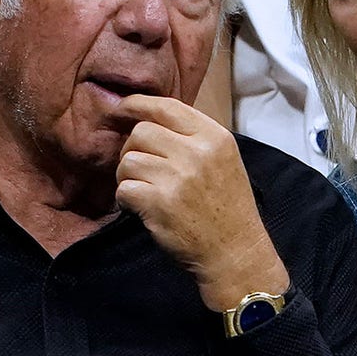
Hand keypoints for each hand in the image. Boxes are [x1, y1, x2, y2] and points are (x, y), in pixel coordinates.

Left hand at [114, 94, 289, 311]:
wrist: (235, 251)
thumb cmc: (226, 206)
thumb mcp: (222, 160)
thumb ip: (191, 137)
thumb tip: (147, 117)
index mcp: (215, 137)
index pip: (168, 107)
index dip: (138, 104)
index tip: (122, 108)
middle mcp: (197, 152)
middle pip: (142, 132)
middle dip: (132, 149)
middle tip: (141, 169)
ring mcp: (178, 178)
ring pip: (129, 160)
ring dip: (128, 176)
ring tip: (144, 191)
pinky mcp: (160, 203)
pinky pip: (124, 188)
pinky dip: (126, 199)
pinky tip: (141, 208)